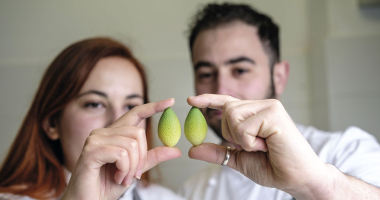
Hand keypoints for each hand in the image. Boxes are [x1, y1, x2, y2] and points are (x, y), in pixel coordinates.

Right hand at [61, 98, 181, 199]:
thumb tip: (175, 150)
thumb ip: (151, 158)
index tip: (170, 101)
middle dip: (141, 158)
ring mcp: (95, 139)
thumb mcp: (134, 170)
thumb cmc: (107, 186)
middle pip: (138, 132)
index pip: (135, 113)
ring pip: (131, 144)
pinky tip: (116, 177)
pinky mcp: (90, 150)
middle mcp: (103, 132)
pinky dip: (124, 169)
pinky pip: (121, 154)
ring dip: (132, 167)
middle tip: (135, 175)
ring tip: (121, 178)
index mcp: (114, 134)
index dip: (153, 107)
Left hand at [187, 94, 328, 197]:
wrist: (297, 178)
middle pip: (226, 111)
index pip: (227, 102)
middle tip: (255, 146)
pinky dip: (250, 143)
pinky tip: (267, 146)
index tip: (190, 100)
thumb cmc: (273, 167)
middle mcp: (262, 105)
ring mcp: (269, 107)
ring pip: (233, 117)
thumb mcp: (239, 159)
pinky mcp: (274, 114)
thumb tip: (192, 149)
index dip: (208, 100)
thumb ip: (218, 152)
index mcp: (254, 113)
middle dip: (232, 134)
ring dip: (242, 139)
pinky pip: (244, 127)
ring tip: (263, 146)